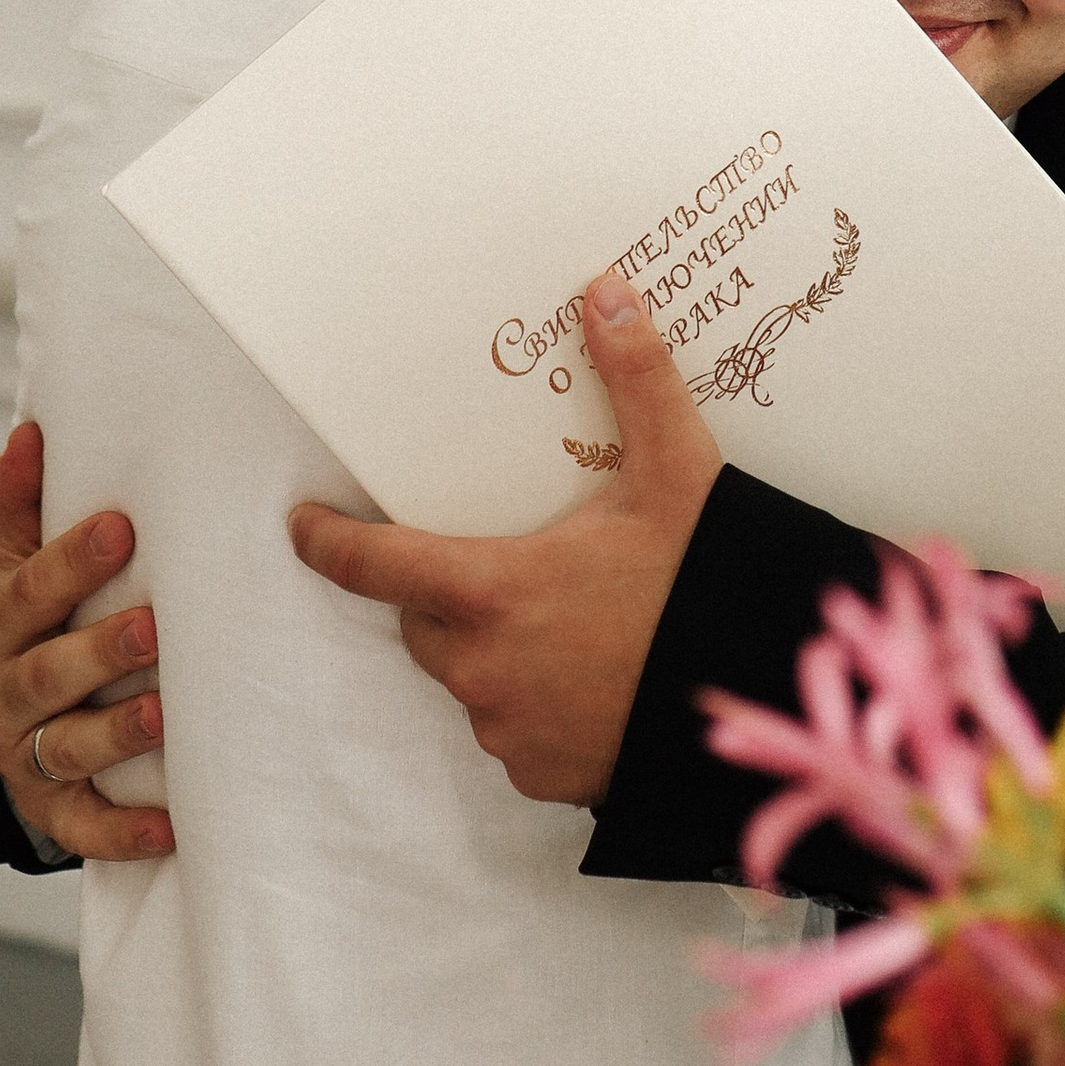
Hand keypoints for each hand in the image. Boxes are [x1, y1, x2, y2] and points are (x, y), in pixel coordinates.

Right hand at [0, 421, 171, 860]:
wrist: (14, 721)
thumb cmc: (38, 620)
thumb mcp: (20, 562)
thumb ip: (24, 504)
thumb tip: (28, 431)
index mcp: (1, 622)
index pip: (30, 590)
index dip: (71, 561)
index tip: (123, 526)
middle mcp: (6, 690)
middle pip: (47, 673)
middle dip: (98, 650)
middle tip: (154, 626)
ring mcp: (25, 755)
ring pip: (66, 749)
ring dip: (113, 733)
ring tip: (163, 714)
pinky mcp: (50, 811)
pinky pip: (84, 826)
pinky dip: (124, 831)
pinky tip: (169, 826)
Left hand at [288, 277, 720, 806]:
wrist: (761, 691)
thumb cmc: (707, 581)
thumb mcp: (676, 470)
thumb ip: (636, 379)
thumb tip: (604, 291)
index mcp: (492, 590)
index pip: (377, 565)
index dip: (331, 544)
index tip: (303, 526)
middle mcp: (483, 667)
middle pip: (426, 621)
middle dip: (443, 592)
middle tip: (498, 562)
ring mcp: (509, 730)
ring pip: (470, 676)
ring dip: (495, 648)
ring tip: (567, 618)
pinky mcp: (541, 774)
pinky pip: (513, 730)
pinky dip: (535, 701)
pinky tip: (591, 676)